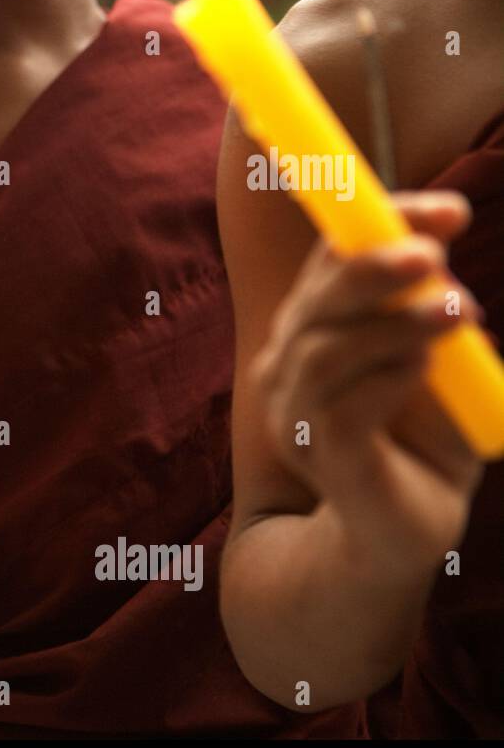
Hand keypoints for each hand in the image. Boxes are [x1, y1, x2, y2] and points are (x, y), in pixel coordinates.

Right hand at [253, 191, 483, 565]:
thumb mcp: (437, 365)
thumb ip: (429, 317)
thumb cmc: (420, 445)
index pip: (332, 262)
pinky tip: (426, 370)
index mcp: (314, 331)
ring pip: (324, 349)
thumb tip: (440, 269)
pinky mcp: (320, 455)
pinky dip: (389, 379)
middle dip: (372, 266)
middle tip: (434, 253)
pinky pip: (343, 408)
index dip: (382, 225)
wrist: (395, 535)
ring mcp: (295, 413)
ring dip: (394, 324)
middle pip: (316, 298)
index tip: (451, 212)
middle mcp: (290, 365)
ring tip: (457, 312)